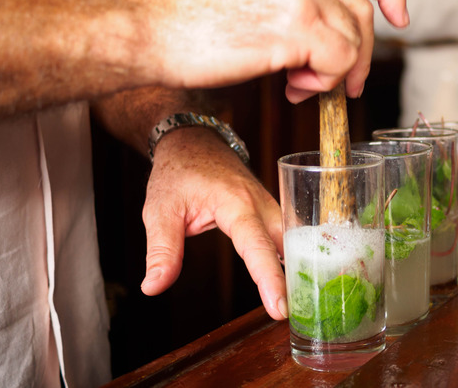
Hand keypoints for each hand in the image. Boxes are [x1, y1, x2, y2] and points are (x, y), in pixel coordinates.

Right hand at [129, 0, 407, 102]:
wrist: (146, 29)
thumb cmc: (189, 14)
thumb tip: (331, 25)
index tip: (399, 16)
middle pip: (360, 10)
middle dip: (358, 53)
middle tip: (343, 83)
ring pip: (352, 40)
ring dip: (333, 72)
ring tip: (298, 84)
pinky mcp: (298, 23)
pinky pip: (338, 62)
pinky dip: (323, 83)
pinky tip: (293, 87)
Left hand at [140, 126, 287, 319]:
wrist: (194, 143)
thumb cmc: (178, 173)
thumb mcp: (160, 210)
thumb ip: (161, 250)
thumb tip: (154, 287)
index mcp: (236, 203)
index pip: (257, 246)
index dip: (269, 278)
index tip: (279, 307)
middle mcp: (262, 204)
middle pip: (287, 246)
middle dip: (295, 279)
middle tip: (295, 314)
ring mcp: (272, 207)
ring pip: (295, 242)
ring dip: (300, 269)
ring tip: (303, 304)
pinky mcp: (273, 212)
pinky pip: (290, 238)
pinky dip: (296, 259)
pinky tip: (299, 281)